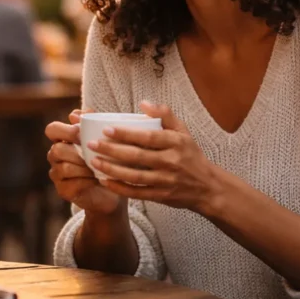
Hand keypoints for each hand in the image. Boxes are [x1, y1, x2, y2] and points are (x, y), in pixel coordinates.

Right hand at [46, 109, 121, 215]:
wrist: (111, 190)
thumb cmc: (107, 161)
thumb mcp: (103, 140)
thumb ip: (92, 124)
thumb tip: (77, 113)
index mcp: (62, 140)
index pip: (52, 129)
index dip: (64, 130)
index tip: (81, 133)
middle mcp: (55, 156)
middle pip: (57, 149)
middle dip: (77, 151)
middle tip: (94, 154)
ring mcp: (57, 174)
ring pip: (65, 167)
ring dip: (85, 167)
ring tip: (100, 167)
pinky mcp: (63, 190)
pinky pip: (72, 183)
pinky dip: (88, 181)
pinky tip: (99, 179)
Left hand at [88, 102, 222, 214]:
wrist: (208, 187)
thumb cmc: (191, 155)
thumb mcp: (183, 132)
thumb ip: (165, 114)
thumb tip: (143, 103)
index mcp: (176, 143)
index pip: (148, 137)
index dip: (126, 134)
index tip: (106, 129)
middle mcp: (171, 162)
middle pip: (137, 156)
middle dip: (111, 150)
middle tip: (91, 144)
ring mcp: (166, 181)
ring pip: (134, 176)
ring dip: (112, 169)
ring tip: (93, 161)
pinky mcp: (161, 196)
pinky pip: (137, 193)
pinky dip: (120, 188)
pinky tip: (105, 181)